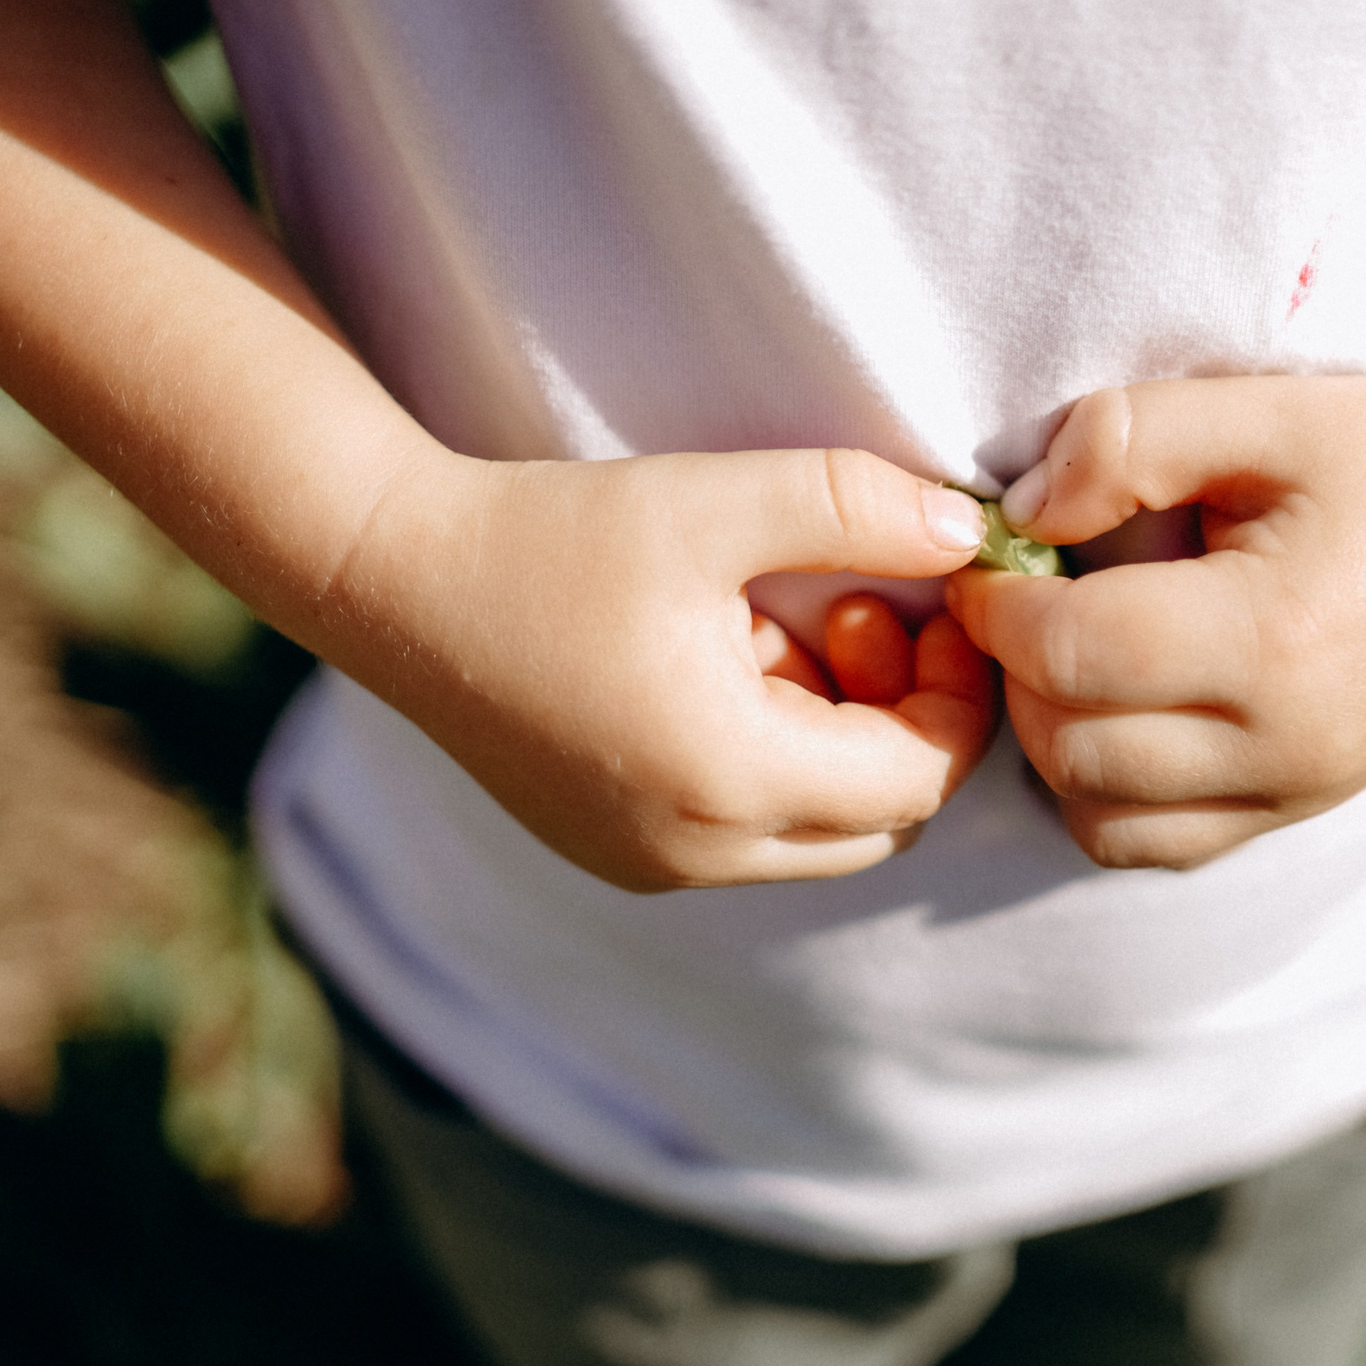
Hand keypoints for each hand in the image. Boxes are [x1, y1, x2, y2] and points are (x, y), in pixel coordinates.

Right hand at [321, 444, 997, 892]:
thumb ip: (860, 509)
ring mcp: (650, 864)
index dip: (959, 694)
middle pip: (882, 821)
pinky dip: (773, 755)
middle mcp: (696, 853)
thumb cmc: (551, 535)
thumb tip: (976, 542)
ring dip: (836, 735)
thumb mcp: (718, 501)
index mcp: (730, 782)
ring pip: (817, 830)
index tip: (941, 602)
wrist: (389, 580)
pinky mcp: (616, 848)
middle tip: (865, 609)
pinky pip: (746, 828)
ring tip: (782, 620)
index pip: (921, 780)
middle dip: (904, 719)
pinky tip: (725, 656)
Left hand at [946, 366, 1365, 869]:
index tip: (990, 552)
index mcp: (1273, 640)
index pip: (1071, 655)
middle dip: (1017, 673)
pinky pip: (1159, 845)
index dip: (999, 605)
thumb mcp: (1260, 406)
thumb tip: (1019, 512)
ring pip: (1100, 819)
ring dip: (1055, 741)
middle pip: (1071, 749)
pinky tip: (1120, 704)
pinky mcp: (1307, 808)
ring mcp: (1302, 791)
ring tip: (1071, 651)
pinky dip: (1108, 791)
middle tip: (1023, 593)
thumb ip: (1126, 441)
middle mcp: (1288, 744)